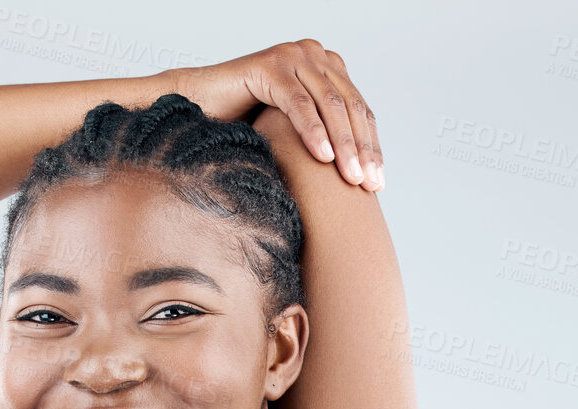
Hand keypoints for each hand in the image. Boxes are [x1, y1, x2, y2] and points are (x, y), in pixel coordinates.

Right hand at [179, 40, 382, 189]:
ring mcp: (292, 56)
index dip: (370, 146)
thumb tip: (354, 176)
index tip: (378, 183)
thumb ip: (323, 138)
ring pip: (328, 104)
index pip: (358, 109)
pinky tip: (323, 157)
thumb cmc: (244, 128)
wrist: (199, 110)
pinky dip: (312, 131)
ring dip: (342, 144)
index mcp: (326, 68)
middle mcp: (313, 55)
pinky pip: (298, 101)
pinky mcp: (270, 64)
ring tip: (350, 177)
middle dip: (361, 148)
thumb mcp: (293, 135)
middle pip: (348, 105)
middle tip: (369, 183)